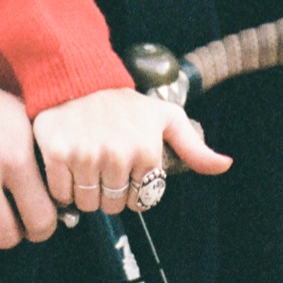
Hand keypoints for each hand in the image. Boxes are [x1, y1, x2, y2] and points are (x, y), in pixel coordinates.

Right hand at [32, 89, 229, 215]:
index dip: (130, 190)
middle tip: (102, 167)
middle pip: (112, 205)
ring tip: (85, 166)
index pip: (139, 200)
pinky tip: (67, 166)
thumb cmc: (124, 102)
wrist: (79, 77)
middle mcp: (118, 156)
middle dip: (108, 193)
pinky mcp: (58, 154)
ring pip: (87, 203)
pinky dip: (62, 188)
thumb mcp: (166, 119)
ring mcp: (86, 155)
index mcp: (146, 151)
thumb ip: (195, 148)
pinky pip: (61, 193)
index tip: (123, 171)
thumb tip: (225, 165)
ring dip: (85, 192)